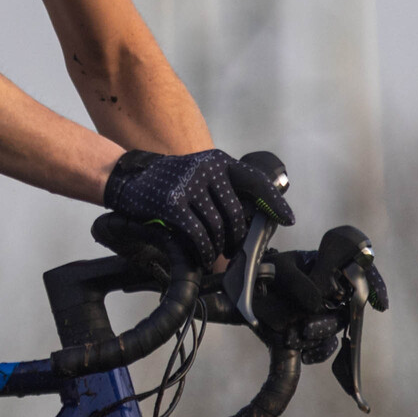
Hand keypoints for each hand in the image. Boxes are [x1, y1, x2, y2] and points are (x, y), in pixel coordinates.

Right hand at [102, 148, 291, 269]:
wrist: (129, 178)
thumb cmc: (170, 182)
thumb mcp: (199, 174)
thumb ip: (223, 189)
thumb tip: (252, 219)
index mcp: (218, 161)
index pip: (255, 182)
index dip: (274, 203)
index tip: (287, 220)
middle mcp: (206, 168)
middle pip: (236, 213)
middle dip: (237, 237)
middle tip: (234, 250)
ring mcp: (189, 184)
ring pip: (218, 226)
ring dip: (218, 246)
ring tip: (214, 253)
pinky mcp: (173, 202)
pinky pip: (199, 234)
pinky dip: (204, 250)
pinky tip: (202, 255)